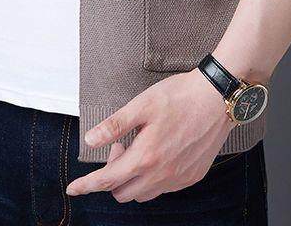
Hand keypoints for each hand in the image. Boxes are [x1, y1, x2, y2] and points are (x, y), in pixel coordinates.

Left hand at [66, 69, 233, 202]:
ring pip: (144, 194)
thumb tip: (90, 140)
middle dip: (113, 176)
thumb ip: (114, 126)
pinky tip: (158, 153)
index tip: (73, 188)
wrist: (217, 97)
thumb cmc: (179, 97)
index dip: (87, 185)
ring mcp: (179, 178)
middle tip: (119, 147)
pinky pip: (165, 188)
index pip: (107, 179)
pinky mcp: (193, 176)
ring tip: (139, 148)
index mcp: (145, 157)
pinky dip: (153, 178)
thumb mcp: (141, 105)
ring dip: (133, 179)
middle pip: (123, 193)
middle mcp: (162, 174)